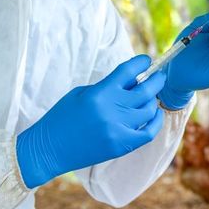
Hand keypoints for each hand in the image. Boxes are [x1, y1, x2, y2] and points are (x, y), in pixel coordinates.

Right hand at [15, 55, 165, 187]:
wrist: (49, 148)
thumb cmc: (62, 117)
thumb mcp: (81, 94)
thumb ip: (107, 86)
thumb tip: (132, 79)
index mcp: (99, 93)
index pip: (128, 71)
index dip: (141, 63)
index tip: (146, 60)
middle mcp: (111, 110)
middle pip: (146, 90)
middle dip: (156, 80)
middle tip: (159, 76)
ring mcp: (118, 129)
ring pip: (149, 110)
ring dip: (152, 100)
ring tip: (150, 97)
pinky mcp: (121, 146)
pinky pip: (148, 132)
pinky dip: (155, 121)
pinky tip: (155, 113)